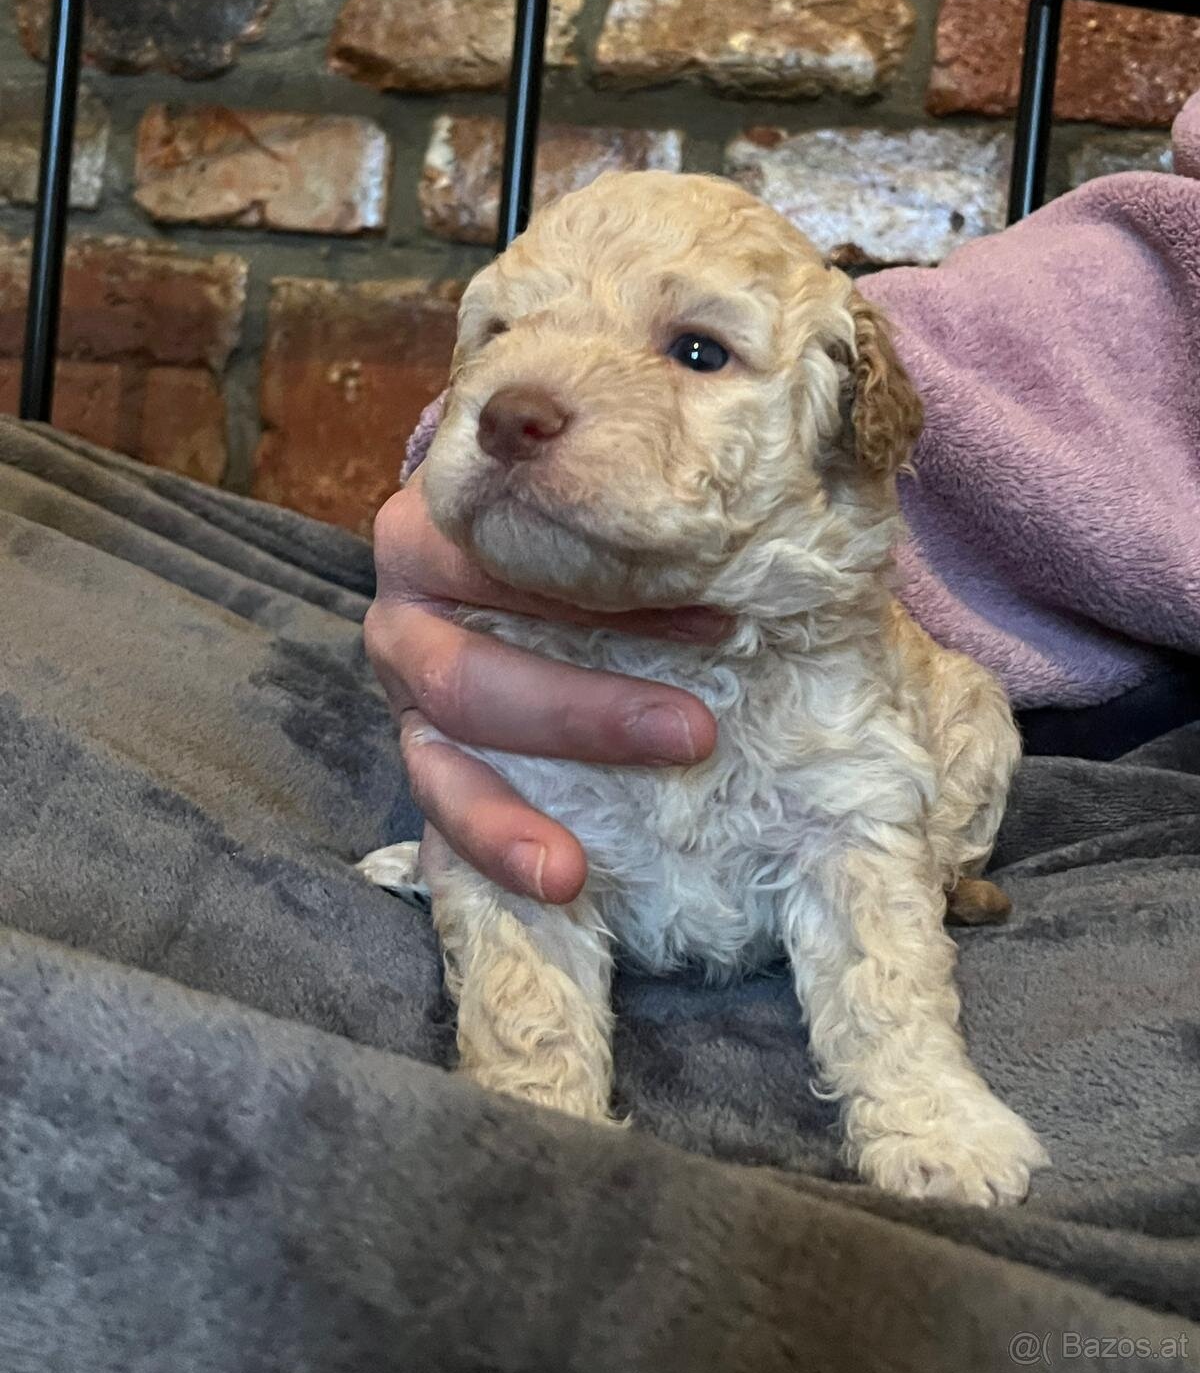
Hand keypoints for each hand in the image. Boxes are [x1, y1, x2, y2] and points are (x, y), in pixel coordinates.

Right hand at [365, 471, 724, 903]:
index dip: (612, 599)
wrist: (494, 522)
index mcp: (429, 532)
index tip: (718, 621)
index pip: (509, 566)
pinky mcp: (425, 757)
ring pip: (437, 767)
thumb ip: (624, 500)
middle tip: (694, 734)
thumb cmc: (555, 503)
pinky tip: (548, 893)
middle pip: (467, 678)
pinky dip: (489, 857)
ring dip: (504, 822)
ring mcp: (404, 698)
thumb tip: (745, 531)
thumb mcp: (578, 479)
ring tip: (568, 874)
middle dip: (582, 714)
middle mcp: (402, 619)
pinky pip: (439, 820)